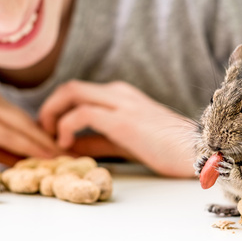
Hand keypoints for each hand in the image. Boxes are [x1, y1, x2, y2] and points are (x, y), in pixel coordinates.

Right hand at [0, 80, 61, 161]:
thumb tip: (17, 159)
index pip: (21, 118)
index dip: (42, 135)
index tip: (62, 150)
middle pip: (26, 121)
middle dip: (50, 140)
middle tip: (72, 156)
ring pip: (19, 127)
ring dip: (42, 145)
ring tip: (63, 161)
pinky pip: (3, 135)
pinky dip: (23, 147)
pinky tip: (38, 158)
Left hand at [38, 80, 197, 176]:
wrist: (197, 153)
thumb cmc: (167, 151)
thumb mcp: (124, 143)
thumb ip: (96, 141)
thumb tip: (68, 146)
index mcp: (121, 95)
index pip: (79, 92)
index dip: (57, 110)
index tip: (49, 133)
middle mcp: (119, 93)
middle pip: (70, 87)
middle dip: (49, 108)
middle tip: (44, 132)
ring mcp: (121, 102)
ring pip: (71, 92)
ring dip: (52, 114)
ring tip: (51, 138)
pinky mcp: (122, 119)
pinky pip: (82, 113)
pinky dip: (66, 127)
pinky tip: (66, 145)